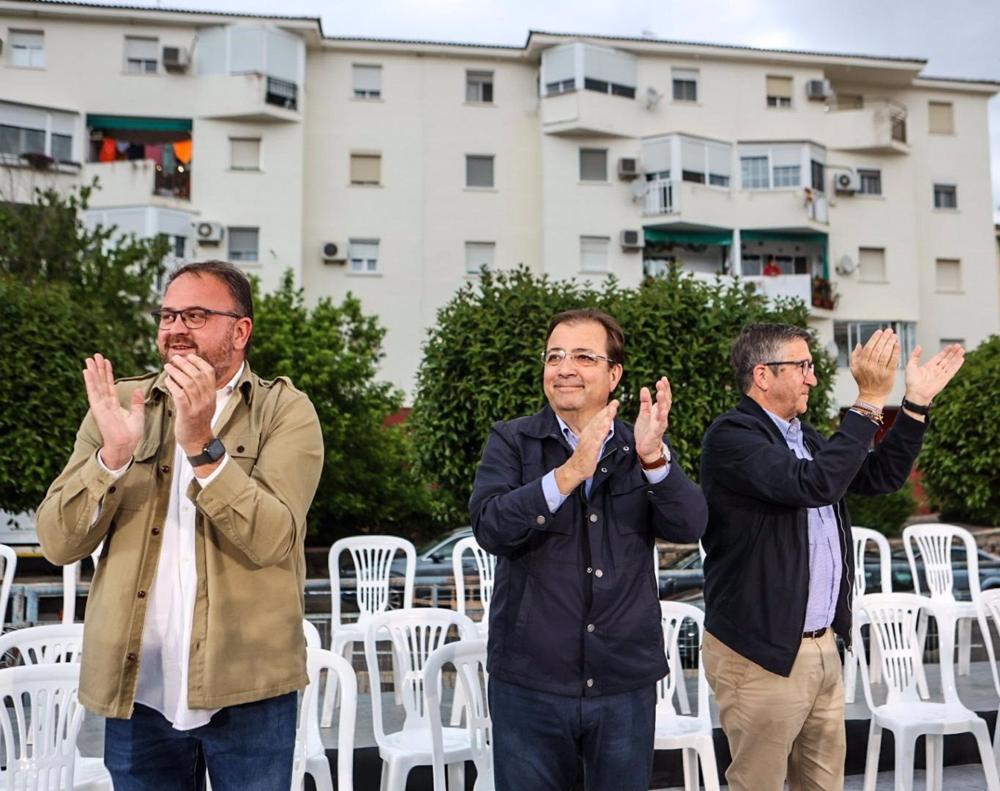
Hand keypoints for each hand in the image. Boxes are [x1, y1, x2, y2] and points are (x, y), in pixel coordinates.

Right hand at [83, 354, 143, 469]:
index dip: (108, 373)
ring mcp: (100, 405)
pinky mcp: (98, 408)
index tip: (106, 361)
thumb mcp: (137, 414)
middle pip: (101, 382)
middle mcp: (105, 403)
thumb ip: (137, 401)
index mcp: (114, 404)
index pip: (109, 385)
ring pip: (96, 384)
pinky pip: (93, 392)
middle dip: (98, 368)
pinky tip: (87, 371)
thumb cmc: (131, 434)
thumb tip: (139, 389)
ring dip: (92, 371)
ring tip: (89, 359)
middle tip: (95, 355)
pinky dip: (90, 381)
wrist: (126, 445)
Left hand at [163, 354, 216, 454]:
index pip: (209, 373)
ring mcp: (198, 407)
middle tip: (174, 358)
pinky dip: (173, 385)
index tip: (188, 356)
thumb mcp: (204, 403)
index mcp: (212, 395)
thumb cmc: (197, 421)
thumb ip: (200, 390)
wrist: (198, 441)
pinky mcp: (187, 414)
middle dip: (185, 364)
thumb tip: (190, 373)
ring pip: (188, 383)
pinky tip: (167, 381)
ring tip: (168, 367)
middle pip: (197, 375)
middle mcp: (207, 399)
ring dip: (177, 372)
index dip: (198, 362)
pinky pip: (180, 396)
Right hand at [555, 400, 618, 494]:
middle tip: (615, 401)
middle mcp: (588, 435)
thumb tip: (602, 431)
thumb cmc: (583, 459)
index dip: (605, 411)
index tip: (613, 403)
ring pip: (598, 426)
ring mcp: (589, 441)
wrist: (574, 469)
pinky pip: (598, 437)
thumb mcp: (590, 445)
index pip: (597, 420)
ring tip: (613, 409)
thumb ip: (595, 437)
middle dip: (607, 410)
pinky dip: (603, 429)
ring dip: (606, 417)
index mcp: (588, 433)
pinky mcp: (591, 448)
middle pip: (598, 420)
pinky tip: (608, 424)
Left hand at [634, 377, 670, 462]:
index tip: (663, 378)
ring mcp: (660, 424)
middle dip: (664, 391)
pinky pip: (661, 424)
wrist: (645, 448)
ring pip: (664, 411)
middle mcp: (661, 416)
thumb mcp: (644, 413)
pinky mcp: (657, 432)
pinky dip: (662, 417)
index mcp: (658, 411)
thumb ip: (645, 402)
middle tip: (661, 382)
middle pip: (665, 402)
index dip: (664, 388)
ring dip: (663, 401)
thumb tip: (644, 388)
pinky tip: (662, 411)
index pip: (663, 397)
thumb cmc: (646, 430)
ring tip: (661, 392)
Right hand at [850, 328, 899, 406]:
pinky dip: (896, 352)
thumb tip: (859, 344)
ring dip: (891, 343)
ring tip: (894, 336)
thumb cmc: (863, 382)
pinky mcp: (888, 374)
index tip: (880, 331)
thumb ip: (855, 356)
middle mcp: (870, 366)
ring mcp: (879, 370)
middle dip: (884, 338)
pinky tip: (898, 345)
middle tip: (889, 330)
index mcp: (862, 364)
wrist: (871, 396)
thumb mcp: (855, 369)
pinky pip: (893, 361)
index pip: (869, 347)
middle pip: (878, 349)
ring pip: (886, 353)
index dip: (874, 338)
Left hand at [904, 343, 964, 404]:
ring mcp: (941, 374)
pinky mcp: (945, 379)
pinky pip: (952, 370)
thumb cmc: (911, 382)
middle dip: (952, 352)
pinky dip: (957, 365)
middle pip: (946, 359)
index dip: (945, 351)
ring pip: (951, 364)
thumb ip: (915, 356)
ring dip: (956, 357)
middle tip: (958, 345)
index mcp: (928, 366)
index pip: (939, 357)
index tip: (950, 346)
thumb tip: (918, 346)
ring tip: (962, 350)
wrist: (916, 393)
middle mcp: (936, 370)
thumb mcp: (911, 366)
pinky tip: (962, 359)